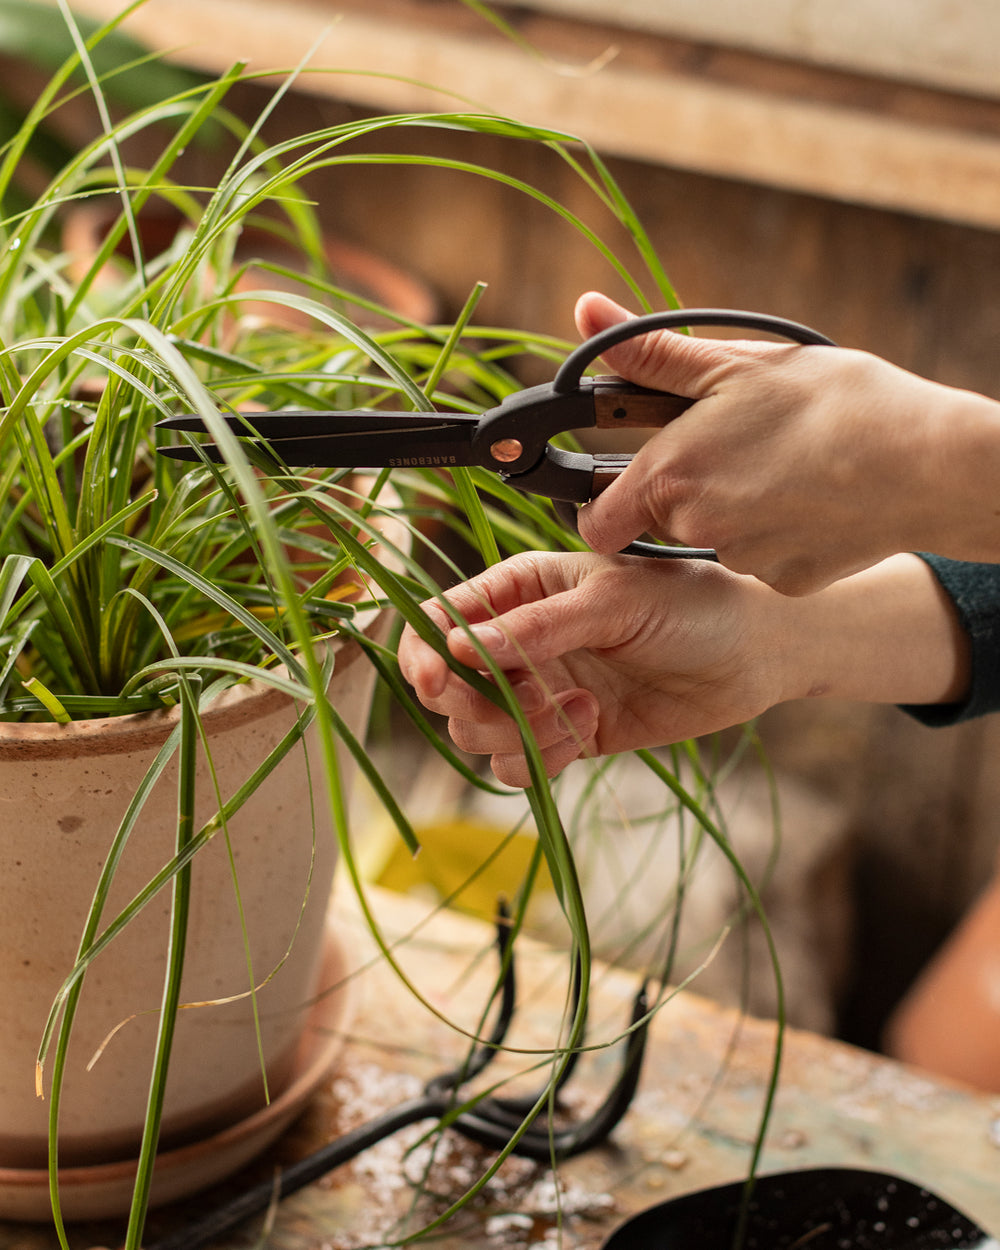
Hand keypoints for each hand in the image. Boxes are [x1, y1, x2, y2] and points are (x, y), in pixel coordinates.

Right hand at [398, 551, 969, 787]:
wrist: (750, 656)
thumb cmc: (689, 604)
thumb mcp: (615, 599)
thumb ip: (539, 626)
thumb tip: (460, 646)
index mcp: (519, 590)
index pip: (442, 619)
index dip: (424, 651)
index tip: (435, 679)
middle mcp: (518, 642)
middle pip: (448, 686)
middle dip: (470, 703)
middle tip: (520, 703)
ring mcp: (538, 691)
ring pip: (478, 732)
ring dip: (516, 731)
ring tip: (576, 711)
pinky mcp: (563, 735)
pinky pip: (518, 763)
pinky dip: (540, 756)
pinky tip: (589, 725)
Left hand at [574, 292, 999, 594]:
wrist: (928, 460)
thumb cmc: (833, 402)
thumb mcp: (735, 363)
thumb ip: (650, 353)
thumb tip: (585, 312)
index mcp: (670, 475)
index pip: (597, 524)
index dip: (602, 504)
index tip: (623, 481)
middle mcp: (697, 528)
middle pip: (661, 523)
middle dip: (683, 489)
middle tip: (732, 446)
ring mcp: (745, 561)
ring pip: (716, 538)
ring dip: (734, 507)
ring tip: (784, 464)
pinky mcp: (789, 581)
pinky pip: (765, 558)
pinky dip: (778, 532)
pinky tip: (812, 497)